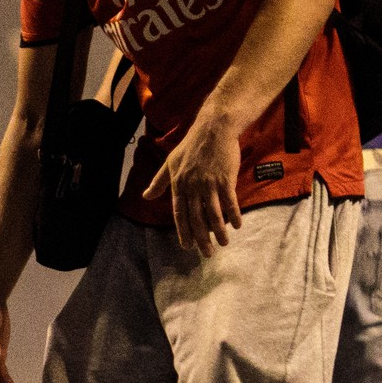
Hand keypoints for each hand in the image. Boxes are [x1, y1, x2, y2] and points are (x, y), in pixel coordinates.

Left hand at [144, 114, 242, 256]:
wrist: (213, 129)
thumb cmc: (191, 146)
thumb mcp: (170, 163)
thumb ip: (159, 182)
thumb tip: (145, 197)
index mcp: (178, 184)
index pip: (179, 214)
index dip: (183, 231)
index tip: (186, 246)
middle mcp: (192, 186)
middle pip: (196, 218)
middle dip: (201, 238)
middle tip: (206, 253)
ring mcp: (209, 183)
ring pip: (213, 213)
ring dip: (219, 231)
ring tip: (224, 243)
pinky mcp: (225, 178)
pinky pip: (230, 201)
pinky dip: (233, 215)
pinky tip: (237, 226)